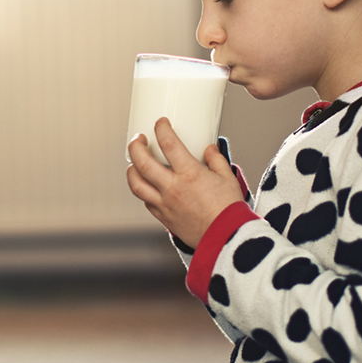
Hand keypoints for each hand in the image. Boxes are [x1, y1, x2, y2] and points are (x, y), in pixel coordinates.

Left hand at [125, 118, 245, 247]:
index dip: (161, 128)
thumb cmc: (230, 209)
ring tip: (134, 162)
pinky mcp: (163, 218)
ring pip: (136, 184)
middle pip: (142, 161)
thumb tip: (209, 149)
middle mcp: (172, 187)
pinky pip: (145, 201)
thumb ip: (216, 160)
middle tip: (138, 139)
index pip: (168, 143)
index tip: (160, 123)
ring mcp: (165, 204)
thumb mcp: (228, 178)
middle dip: (135, 145)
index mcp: (189, 173)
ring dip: (131, 169)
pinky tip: (147, 185)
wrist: (226, 239)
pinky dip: (143, 190)